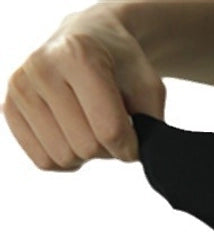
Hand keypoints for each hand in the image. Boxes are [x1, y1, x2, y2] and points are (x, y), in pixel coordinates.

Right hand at [2, 4, 166, 170]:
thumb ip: (151, 122)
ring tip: (90, 127)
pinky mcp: (10, 107)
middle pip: (86, 148)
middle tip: (111, 127)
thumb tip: (136, 157)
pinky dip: (65, 158)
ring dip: (86, 154)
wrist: (90, 40)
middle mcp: (42, 67)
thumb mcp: (150, 86)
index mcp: (78, 56)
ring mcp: (21, 86)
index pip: (109, 131)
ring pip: (63, 157)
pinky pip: (43, 160)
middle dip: (109, 149)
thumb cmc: (123, 66)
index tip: (135, 136)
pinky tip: (72, 135)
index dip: (130, 146)